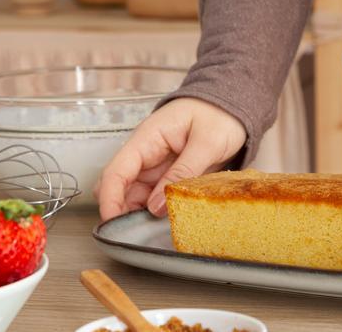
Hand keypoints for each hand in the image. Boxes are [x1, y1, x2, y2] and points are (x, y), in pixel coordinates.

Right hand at [95, 97, 246, 220]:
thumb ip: (183, 172)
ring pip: (135, 196)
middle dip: (120, 210)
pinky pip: (154, 197)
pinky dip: (155, 210)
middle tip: (134, 234)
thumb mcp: (207, 142)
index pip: (116, 171)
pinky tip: (165, 221)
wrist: (232, 106)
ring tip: (151, 231)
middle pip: (120, 187)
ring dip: (138, 213)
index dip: (109, 199)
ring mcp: (156, 166)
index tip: (112, 223)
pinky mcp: (168, 175)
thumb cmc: (219, 115)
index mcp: (147, 138)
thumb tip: (156, 206)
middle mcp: (145, 153)